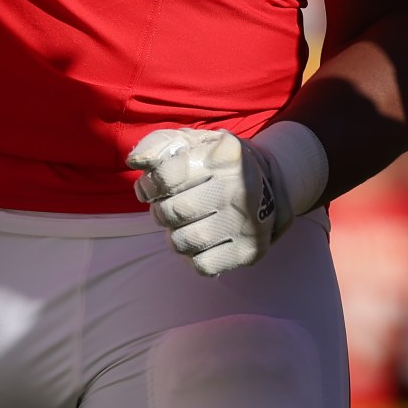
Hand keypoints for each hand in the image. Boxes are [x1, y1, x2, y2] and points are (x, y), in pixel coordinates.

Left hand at [128, 126, 299, 276]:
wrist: (272, 182)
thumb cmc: (218, 162)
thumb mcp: (195, 141)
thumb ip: (161, 144)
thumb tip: (134, 161)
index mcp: (224, 157)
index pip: (168, 176)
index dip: (148, 185)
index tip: (149, 188)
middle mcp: (239, 189)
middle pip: (175, 211)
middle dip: (160, 212)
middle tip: (166, 208)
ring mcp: (247, 223)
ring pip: (185, 242)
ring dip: (173, 236)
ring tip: (182, 225)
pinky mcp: (249, 251)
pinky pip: (202, 266)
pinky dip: (192, 256)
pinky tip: (199, 242)